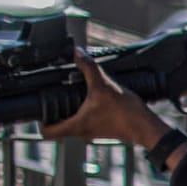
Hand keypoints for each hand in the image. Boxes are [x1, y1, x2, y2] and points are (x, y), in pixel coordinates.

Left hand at [39, 50, 167, 148]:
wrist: (147, 127)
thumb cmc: (126, 114)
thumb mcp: (104, 86)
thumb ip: (88, 67)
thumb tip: (78, 53)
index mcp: (76, 125)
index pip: (47, 132)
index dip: (39, 122)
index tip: (39, 110)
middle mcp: (82, 131)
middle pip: (58, 126)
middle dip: (54, 112)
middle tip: (53, 96)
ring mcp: (94, 131)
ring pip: (74, 122)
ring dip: (71, 110)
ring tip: (74, 93)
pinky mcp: (105, 128)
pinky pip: (88, 120)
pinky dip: (86, 110)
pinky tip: (94, 98)